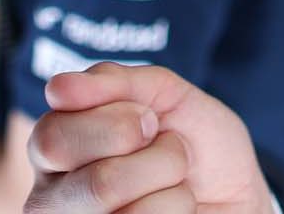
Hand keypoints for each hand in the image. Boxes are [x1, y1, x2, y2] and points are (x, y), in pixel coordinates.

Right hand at [26, 63, 269, 213]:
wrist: (234, 189)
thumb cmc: (191, 141)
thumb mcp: (162, 93)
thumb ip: (113, 83)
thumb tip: (59, 89)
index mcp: (50, 150)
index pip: (55, 138)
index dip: (120, 121)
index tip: (149, 119)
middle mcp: (51, 200)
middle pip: (100, 184)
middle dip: (156, 157)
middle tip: (165, 149)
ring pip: (130, 213)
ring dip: (172, 183)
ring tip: (173, 180)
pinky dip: (179, 208)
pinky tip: (171, 207)